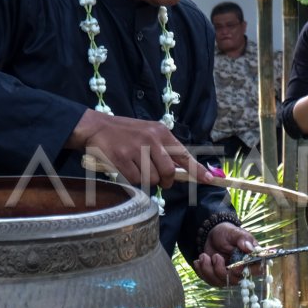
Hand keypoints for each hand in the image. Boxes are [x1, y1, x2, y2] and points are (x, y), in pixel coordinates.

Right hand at [67, 108, 209, 188]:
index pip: (184, 155)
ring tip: (138, 168)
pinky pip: (135, 180)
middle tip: (161, 180)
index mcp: (161, 132)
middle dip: (166, 181)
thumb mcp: (149, 133)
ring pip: (151, 179)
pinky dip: (133, 179)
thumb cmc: (127, 133)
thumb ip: (165, 149)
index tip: (209, 180)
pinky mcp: (121, 159)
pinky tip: (127, 168)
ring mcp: (135, 149)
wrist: (97, 127)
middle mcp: (151, 140)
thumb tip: (182, 170)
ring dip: (147, 180)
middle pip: (168, 172)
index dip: (197, 170)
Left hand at [193, 222, 257, 286]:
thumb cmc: (227, 233)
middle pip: (234, 280)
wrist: (212, 235)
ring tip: (203, 256)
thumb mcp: (235, 233)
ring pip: (219, 282)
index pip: (257, 271)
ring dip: (208, 269)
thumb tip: (249, 248)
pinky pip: (209, 280)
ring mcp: (229, 276)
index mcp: (251, 259)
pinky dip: (201, 271)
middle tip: (216, 256)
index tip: (236, 267)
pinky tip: (199, 261)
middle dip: (221, 270)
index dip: (247, 272)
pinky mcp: (217, 278)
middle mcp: (242, 270)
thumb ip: (243, 239)